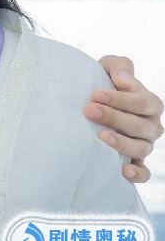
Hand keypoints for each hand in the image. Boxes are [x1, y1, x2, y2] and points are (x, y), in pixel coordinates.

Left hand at [86, 55, 163, 182]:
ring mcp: (145, 144)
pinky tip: (124, 170)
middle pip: (140, 125)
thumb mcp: (110, 68)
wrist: (93, 103)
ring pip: (142, 148)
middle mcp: (151, 125)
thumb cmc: (104, 83)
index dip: (120, 98)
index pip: (141, 102)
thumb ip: (119, 67)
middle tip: (89, 111)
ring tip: (100, 136)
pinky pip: (144, 172)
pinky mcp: (135, 161)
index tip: (95, 94)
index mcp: (150, 103)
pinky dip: (138, 174)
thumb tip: (122, 77)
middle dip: (114, 117)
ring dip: (122, 143)